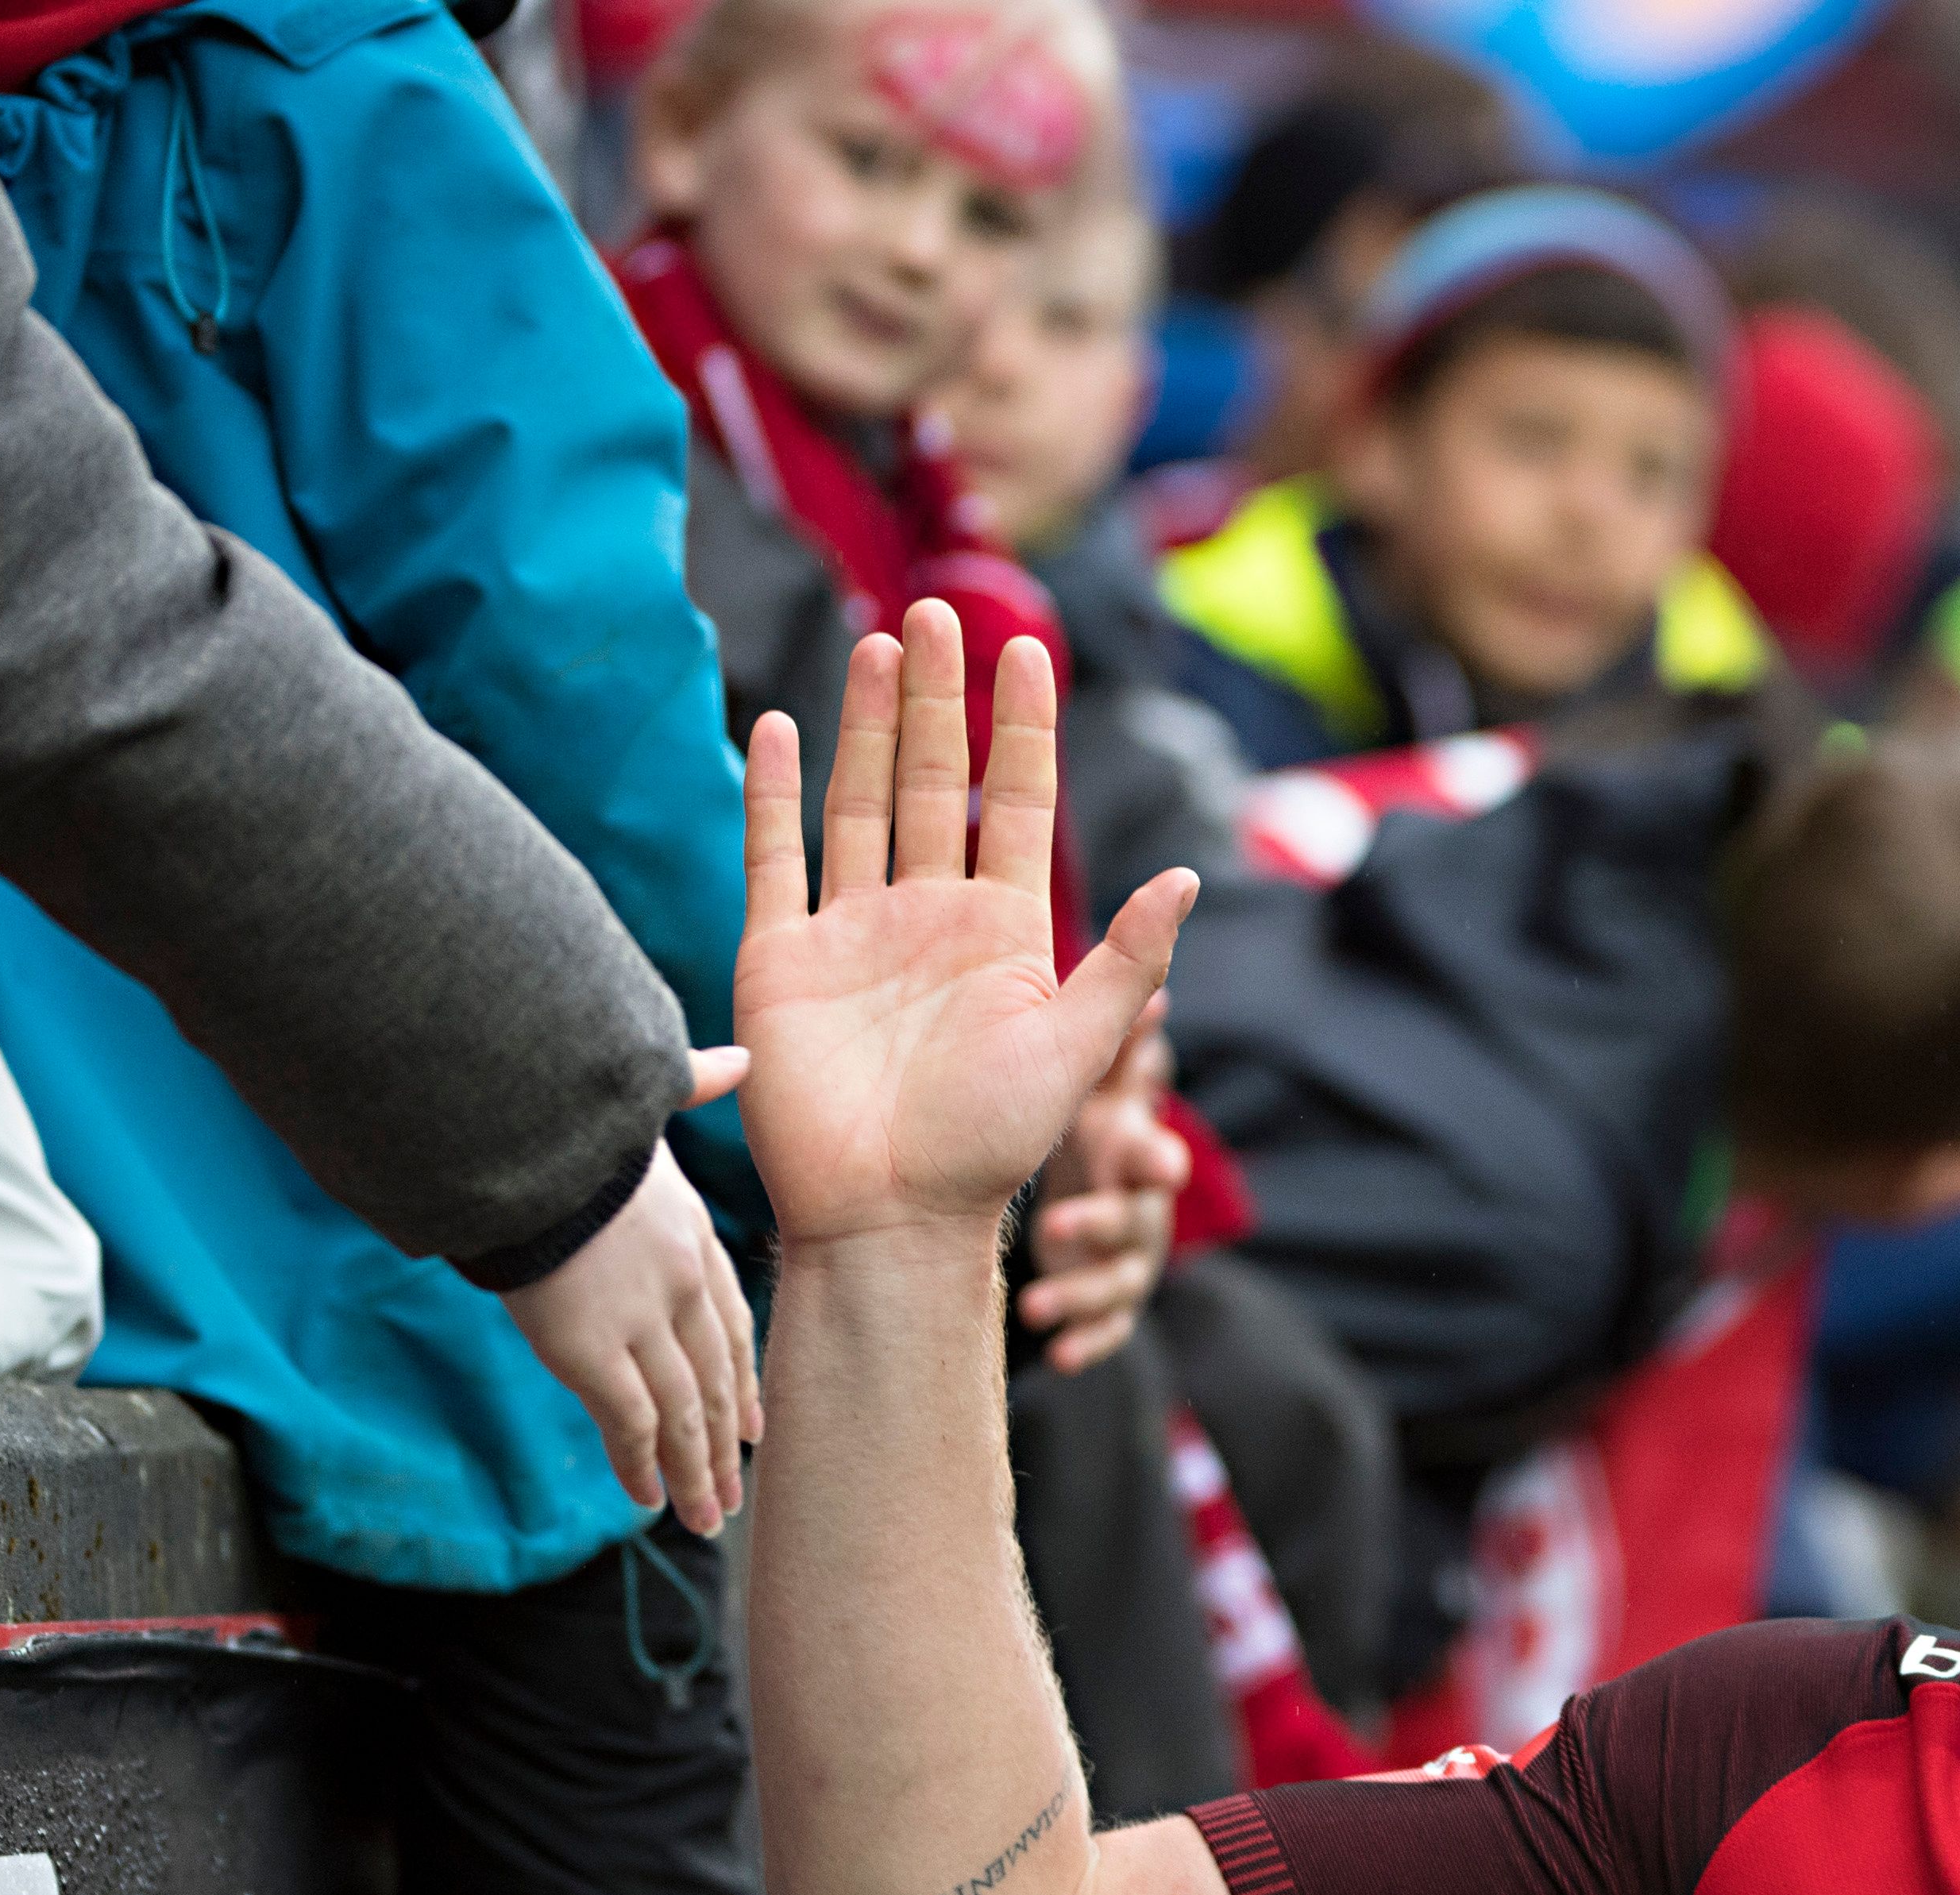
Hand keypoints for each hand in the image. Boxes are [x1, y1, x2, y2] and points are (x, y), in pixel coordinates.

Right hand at [501, 1105, 763, 1533]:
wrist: (524, 1140)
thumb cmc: (570, 1113)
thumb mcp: (646, 1101)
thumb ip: (692, 1086)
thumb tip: (741, 1058)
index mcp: (689, 1232)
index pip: (730, 1319)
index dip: (744, 1374)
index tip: (755, 1420)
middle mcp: (677, 1286)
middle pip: (715, 1377)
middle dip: (725, 1440)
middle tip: (735, 1492)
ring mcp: (640, 1323)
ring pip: (683, 1414)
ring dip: (695, 1472)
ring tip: (708, 1519)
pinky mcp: (594, 1354)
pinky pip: (630, 1423)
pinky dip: (643, 1465)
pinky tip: (651, 1500)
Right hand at [735, 602, 1196, 1252]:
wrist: (892, 1218)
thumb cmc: (988, 1147)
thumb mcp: (1078, 1048)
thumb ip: (1127, 960)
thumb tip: (1188, 877)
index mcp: (1001, 931)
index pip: (1013, 803)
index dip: (1022, 727)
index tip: (1027, 648)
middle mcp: (926, 917)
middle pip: (933, 782)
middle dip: (939, 699)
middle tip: (936, 611)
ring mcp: (851, 932)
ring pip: (860, 801)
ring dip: (870, 724)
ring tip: (880, 643)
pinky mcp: (781, 957)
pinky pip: (774, 857)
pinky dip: (772, 793)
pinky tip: (776, 727)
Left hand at [1021, 1018, 1186, 1371]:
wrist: (1094, 1199)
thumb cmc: (1094, 1136)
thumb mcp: (1103, 1092)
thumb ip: (1120, 1046)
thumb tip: (1155, 990)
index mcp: (1136, 1153)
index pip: (1150, 1151)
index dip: (1154, 1156)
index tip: (1156, 1163)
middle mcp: (1141, 1209)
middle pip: (1135, 1219)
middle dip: (1105, 1223)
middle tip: (1058, 1225)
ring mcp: (1126, 1260)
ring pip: (1117, 1281)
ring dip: (1080, 1293)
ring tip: (1037, 1305)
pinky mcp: (1108, 1304)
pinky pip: (1107, 1328)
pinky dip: (1087, 1342)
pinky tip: (1058, 1355)